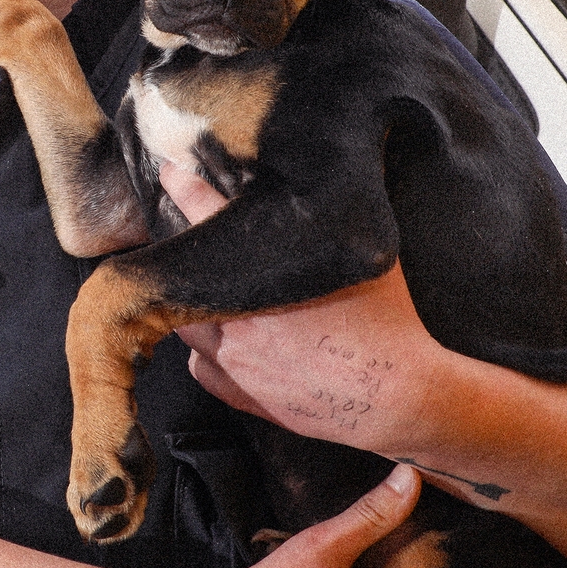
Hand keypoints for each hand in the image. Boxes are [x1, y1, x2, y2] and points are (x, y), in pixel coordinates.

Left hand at [161, 162, 441, 455]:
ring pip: (187, 325)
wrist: (396, 396)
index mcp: (264, 271)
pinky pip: (202, 367)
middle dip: (190, 260)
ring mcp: (234, 358)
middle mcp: (238, 314)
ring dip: (195, 309)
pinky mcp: (239, 393)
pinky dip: (210, 355)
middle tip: (205, 252)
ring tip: (222, 301)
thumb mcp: (363, 258)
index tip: (170, 172)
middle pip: (185, 276)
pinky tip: (235, 347)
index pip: (207, 214)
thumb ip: (333, 226)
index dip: (185, 187)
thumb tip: (334, 188)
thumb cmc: (388, 324)